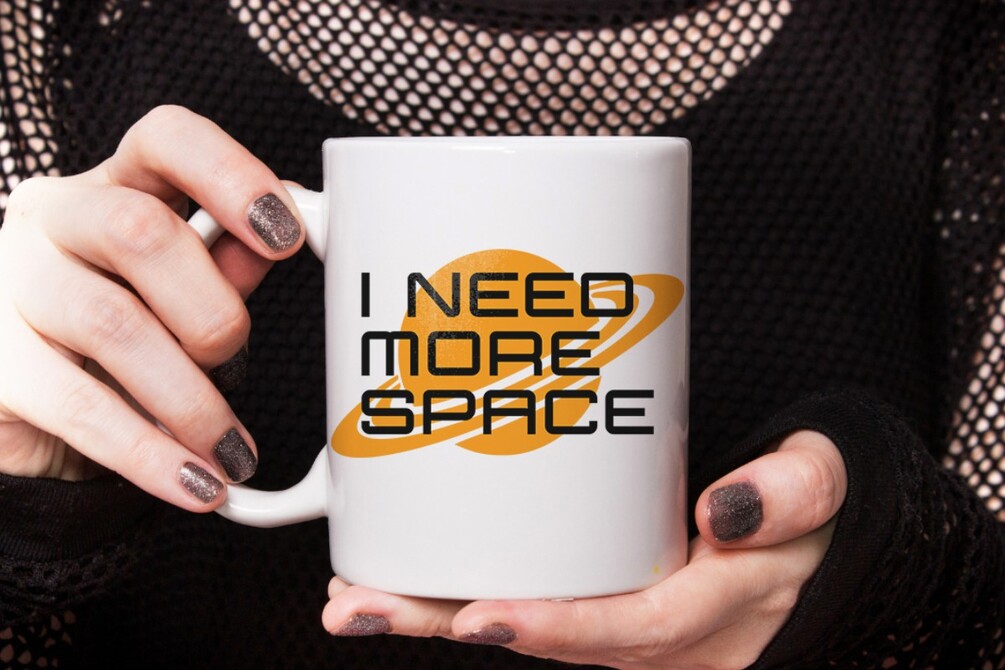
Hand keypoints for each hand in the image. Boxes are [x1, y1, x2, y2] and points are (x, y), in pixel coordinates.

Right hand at [0, 105, 303, 509]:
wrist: (31, 409)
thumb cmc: (125, 331)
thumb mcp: (182, 290)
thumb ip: (228, 263)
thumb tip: (287, 237)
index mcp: (114, 186)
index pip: (165, 140)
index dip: (230, 175)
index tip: (287, 235)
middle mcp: (51, 220)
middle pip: (139, 231)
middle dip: (212, 308)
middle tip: (233, 358)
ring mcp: (7, 285)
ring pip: (112, 323)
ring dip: (192, 399)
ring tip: (231, 451)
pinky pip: (77, 405)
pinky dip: (149, 454)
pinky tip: (196, 484)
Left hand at [322, 430, 846, 669]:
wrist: (816, 556)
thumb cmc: (811, 523)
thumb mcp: (824, 493)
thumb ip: (796, 494)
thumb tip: (725, 507)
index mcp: (711, 615)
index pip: (625, 630)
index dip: (552, 626)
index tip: (473, 616)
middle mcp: (655, 641)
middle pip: (543, 641)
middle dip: (443, 626)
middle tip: (355, 607)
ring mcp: (624, 632)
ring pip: (525, 632)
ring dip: (437, 617)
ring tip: (354, 597)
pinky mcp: (605, 611)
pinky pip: (534, 613)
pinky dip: (466, 603)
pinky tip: (412, 583)